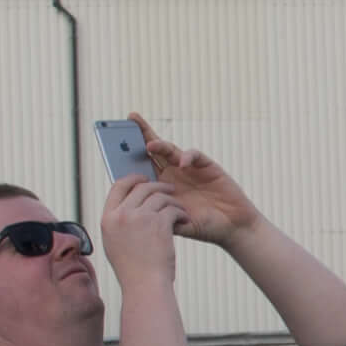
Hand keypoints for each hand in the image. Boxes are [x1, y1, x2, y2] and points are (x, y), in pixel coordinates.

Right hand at [93, 173, 185, 285]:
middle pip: (141, 187)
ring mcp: (140, 217)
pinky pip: (172, 208)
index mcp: (108, 218)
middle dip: (157, 186)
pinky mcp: (159, 223)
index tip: (142, 180)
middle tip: (169, 190)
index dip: (132, 180)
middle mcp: (122, 215)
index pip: (118, 187)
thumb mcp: (115, 243)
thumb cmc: (133, 269)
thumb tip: (128, 204)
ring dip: (172, 201)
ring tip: (180, 210)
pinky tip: (185, 219)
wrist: (145, 286)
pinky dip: (181, 213)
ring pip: (159, 196)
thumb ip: (119, 222)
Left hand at [134, 128, 261, 244]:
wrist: (232, 227)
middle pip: (154, 151)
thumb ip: (160, 217)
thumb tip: (135, 211)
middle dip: (142, 134)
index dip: (130, 156)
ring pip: (171, 150)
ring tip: (150, 145)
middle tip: (130, 118)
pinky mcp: (207, 166)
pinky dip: (187, 156)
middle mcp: (174, 174)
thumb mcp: (178, 225)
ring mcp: (190, 169)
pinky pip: (194, 156)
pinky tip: (182, 163)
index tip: (112, 145)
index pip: (143, 166)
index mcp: (163, 187)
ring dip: (160, 145)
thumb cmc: (205, 227)